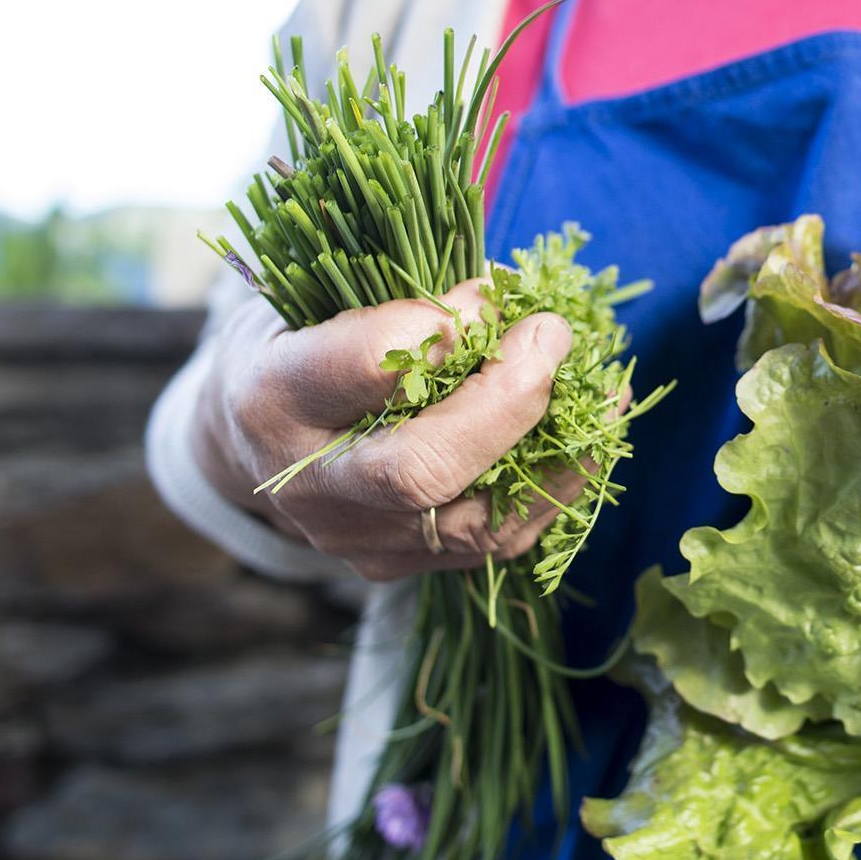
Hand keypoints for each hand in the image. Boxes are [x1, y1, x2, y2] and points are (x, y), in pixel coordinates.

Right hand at [192, 280, 580, 581]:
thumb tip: (505, 297)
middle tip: (553, 336)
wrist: (255, 441)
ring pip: (475, 522)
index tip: (493, 293)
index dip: (444, 328)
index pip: (366, 369)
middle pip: (420, 469)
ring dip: (557, 452)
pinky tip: (595, 437)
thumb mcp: (319, 300)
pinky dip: (559, 486)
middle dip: (507, 402)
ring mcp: (357, 539)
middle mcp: (310, 485)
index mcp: (272, 400)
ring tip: (605, 392)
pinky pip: (499, 540)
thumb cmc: (301, 343)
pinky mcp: (402, 565)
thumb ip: (399, 300)